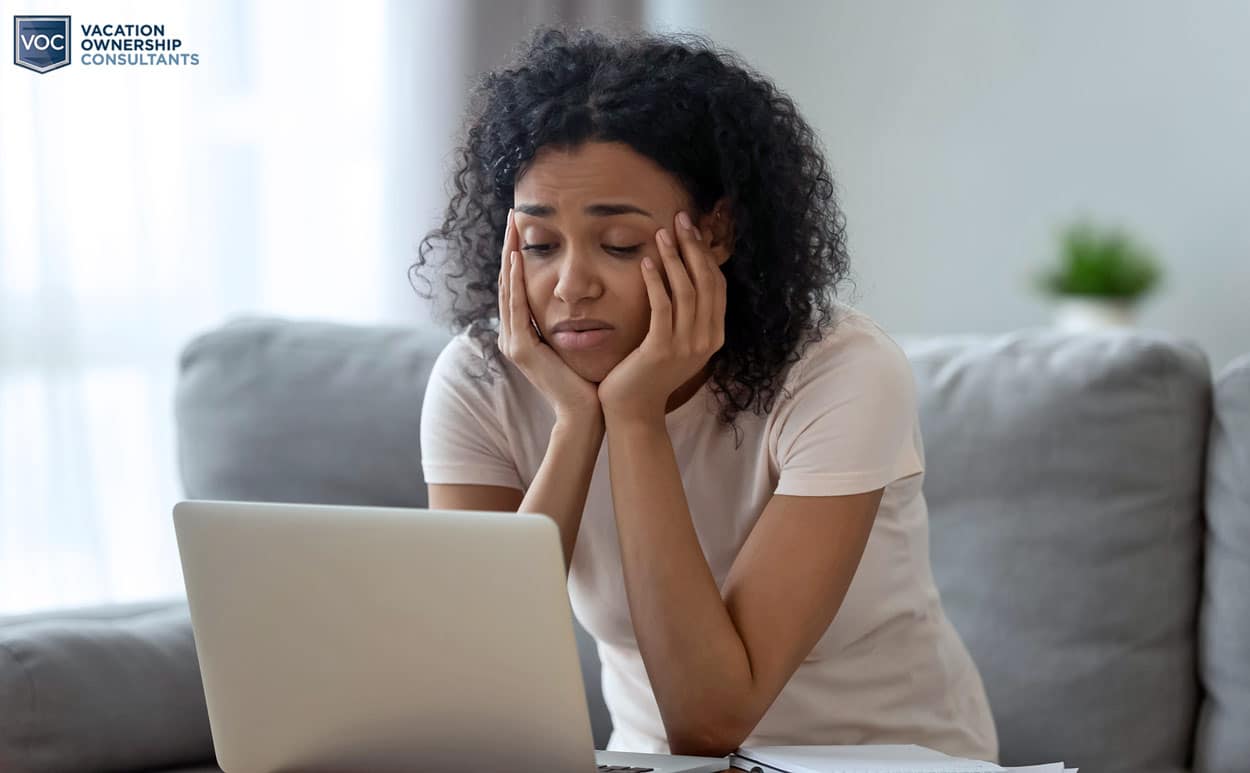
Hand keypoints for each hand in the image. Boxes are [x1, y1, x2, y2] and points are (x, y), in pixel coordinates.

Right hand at [497, 208, 601, 423]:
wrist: (586, 414)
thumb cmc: (590, 379)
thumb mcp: (578, 340)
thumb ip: (573, 319)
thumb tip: (588, 293)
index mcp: (525, 334)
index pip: (518, 286)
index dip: (519, 255)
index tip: (524, 226)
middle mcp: (514, 336)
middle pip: (507, 282)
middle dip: (510, 247)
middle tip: (512, 214)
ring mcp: (514, 343)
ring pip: (508, 290)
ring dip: (510, 256)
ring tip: (511, 227)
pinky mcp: (521, 350)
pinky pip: (517, 308)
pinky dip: (516, 283)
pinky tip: (518, 259)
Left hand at [597, 211, 725, 423]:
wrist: (633, 410)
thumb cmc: (648, 373)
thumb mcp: (676, 341)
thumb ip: (685, 315)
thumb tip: (683, 276)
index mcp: (714, 336)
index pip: (717, 285)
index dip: (706, 254)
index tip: (692, 229)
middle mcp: (706, 340)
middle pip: (706, 282)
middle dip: (694, 247)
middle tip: (681, 219)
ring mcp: (686, 346)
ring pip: (686, 290)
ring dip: (674, 258)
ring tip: (661, 233)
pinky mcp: (662, 349)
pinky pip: (662, 307)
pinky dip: (656, 282)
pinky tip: (646, 262)